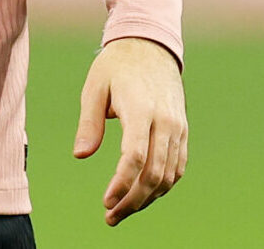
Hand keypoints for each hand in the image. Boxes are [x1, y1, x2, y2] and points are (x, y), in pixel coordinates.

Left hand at [71, 36, 187, 226]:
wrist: (151, 46)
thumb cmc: (116, 66)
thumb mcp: (94, 87)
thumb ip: (88, 122)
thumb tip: (80, 155)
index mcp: (141, 109)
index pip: (135, 156)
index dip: (122, 184)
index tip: (106, 201)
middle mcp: (165, 121)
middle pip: (154, 173)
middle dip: (132, 201)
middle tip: (111, 216)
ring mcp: (177, 127)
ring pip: (168, 176)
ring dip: (147, 199)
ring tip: (123, 211)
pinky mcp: (182, 130)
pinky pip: (177, 167)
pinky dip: (162, 186)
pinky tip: (143, 195)